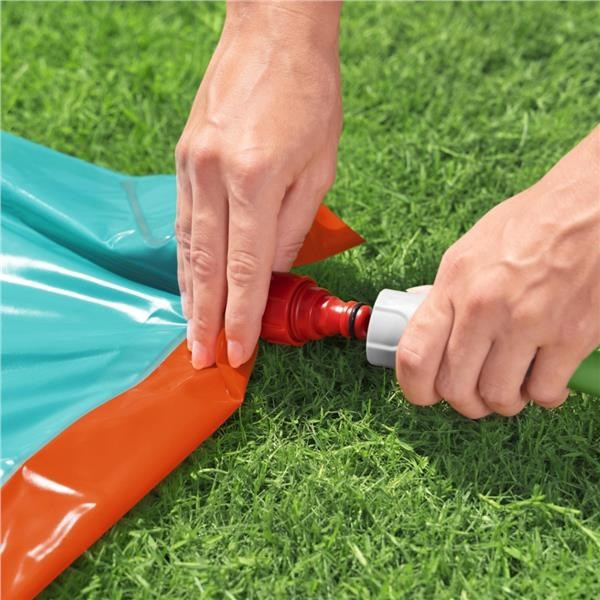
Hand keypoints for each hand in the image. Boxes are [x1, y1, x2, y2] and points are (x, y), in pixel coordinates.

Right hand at [176, 1, 341, 368]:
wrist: (274, 33)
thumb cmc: (310, 96)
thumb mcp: (319, 167)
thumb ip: (293, 227)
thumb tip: (270, 272)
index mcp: (256, 180)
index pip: (245, 269)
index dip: (241, 316)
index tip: (236, 351)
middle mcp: (214, 175)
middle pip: (206, 266)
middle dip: (204, 319)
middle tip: (201, 358)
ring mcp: (191, 165)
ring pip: (187, 247)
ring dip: (189, 294)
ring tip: (190, 331)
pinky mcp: (183, 157)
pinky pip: (182, 220)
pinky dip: (186, 258)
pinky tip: (188, 282)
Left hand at [397, 126, 599, 417]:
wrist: (587, 209)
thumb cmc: (527, 227)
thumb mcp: (468, 251)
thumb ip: (445, 293)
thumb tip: (422, 322)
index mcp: (453, 284)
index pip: (415, 356)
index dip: (414, 389)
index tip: (425, 394)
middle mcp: (483, 307)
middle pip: (455, 388)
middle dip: (464, 401)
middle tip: (475, 394)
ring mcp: (527, 323)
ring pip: (499, 397)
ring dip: (503, 400)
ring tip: (511, 384)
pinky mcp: (570, 336)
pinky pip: (544, 392)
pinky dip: (543, 395)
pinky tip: (544, 377)